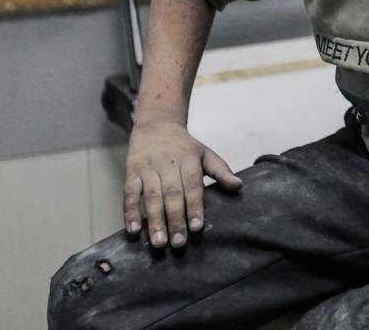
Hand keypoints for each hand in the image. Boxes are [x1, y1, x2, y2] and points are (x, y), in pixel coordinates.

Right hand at [123, 120, 242, 247]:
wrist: (156, 125)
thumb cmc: (184, 146)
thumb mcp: (205, 153)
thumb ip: (221, 171)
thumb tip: (239, 186)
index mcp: (188, 158)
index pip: (192, 185)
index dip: (194, 206)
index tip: (196, 227)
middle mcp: (167, 162)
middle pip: (171, 193)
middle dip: (175, 219)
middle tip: (179, 243)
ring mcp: (147, 167)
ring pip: (151, 196)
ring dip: (154, 220)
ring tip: (159, 242)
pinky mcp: (131, 172)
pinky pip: (129, 193)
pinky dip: (129, 212)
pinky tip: (133, 230)